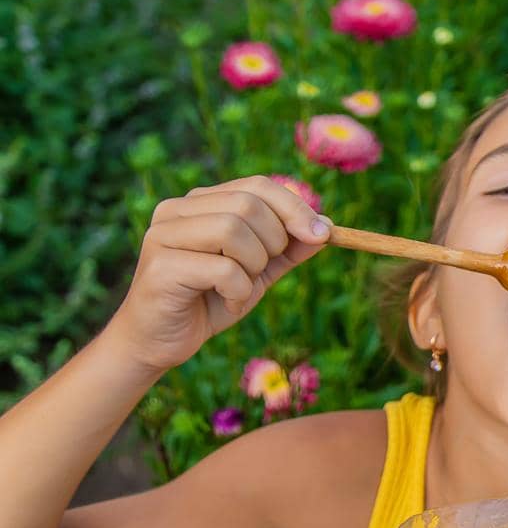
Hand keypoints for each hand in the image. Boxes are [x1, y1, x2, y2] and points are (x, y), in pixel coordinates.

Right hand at [105, 176, 328, 375]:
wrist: (160, 342)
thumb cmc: (209, 301)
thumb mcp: (259, 272)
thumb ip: (289, 249)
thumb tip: (327, 226)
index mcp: (200, 203)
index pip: (257, 185)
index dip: (295, 207)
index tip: (323, 235)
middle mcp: (177, 210)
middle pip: (248, 204)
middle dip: (274, 242)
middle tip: (261, 271)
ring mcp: (163, 235)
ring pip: (233, 230)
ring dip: (254, 266)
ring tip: (240, 287)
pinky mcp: (161, 265)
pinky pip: (223, 268)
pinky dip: (238, 290)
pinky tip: (226, 301)